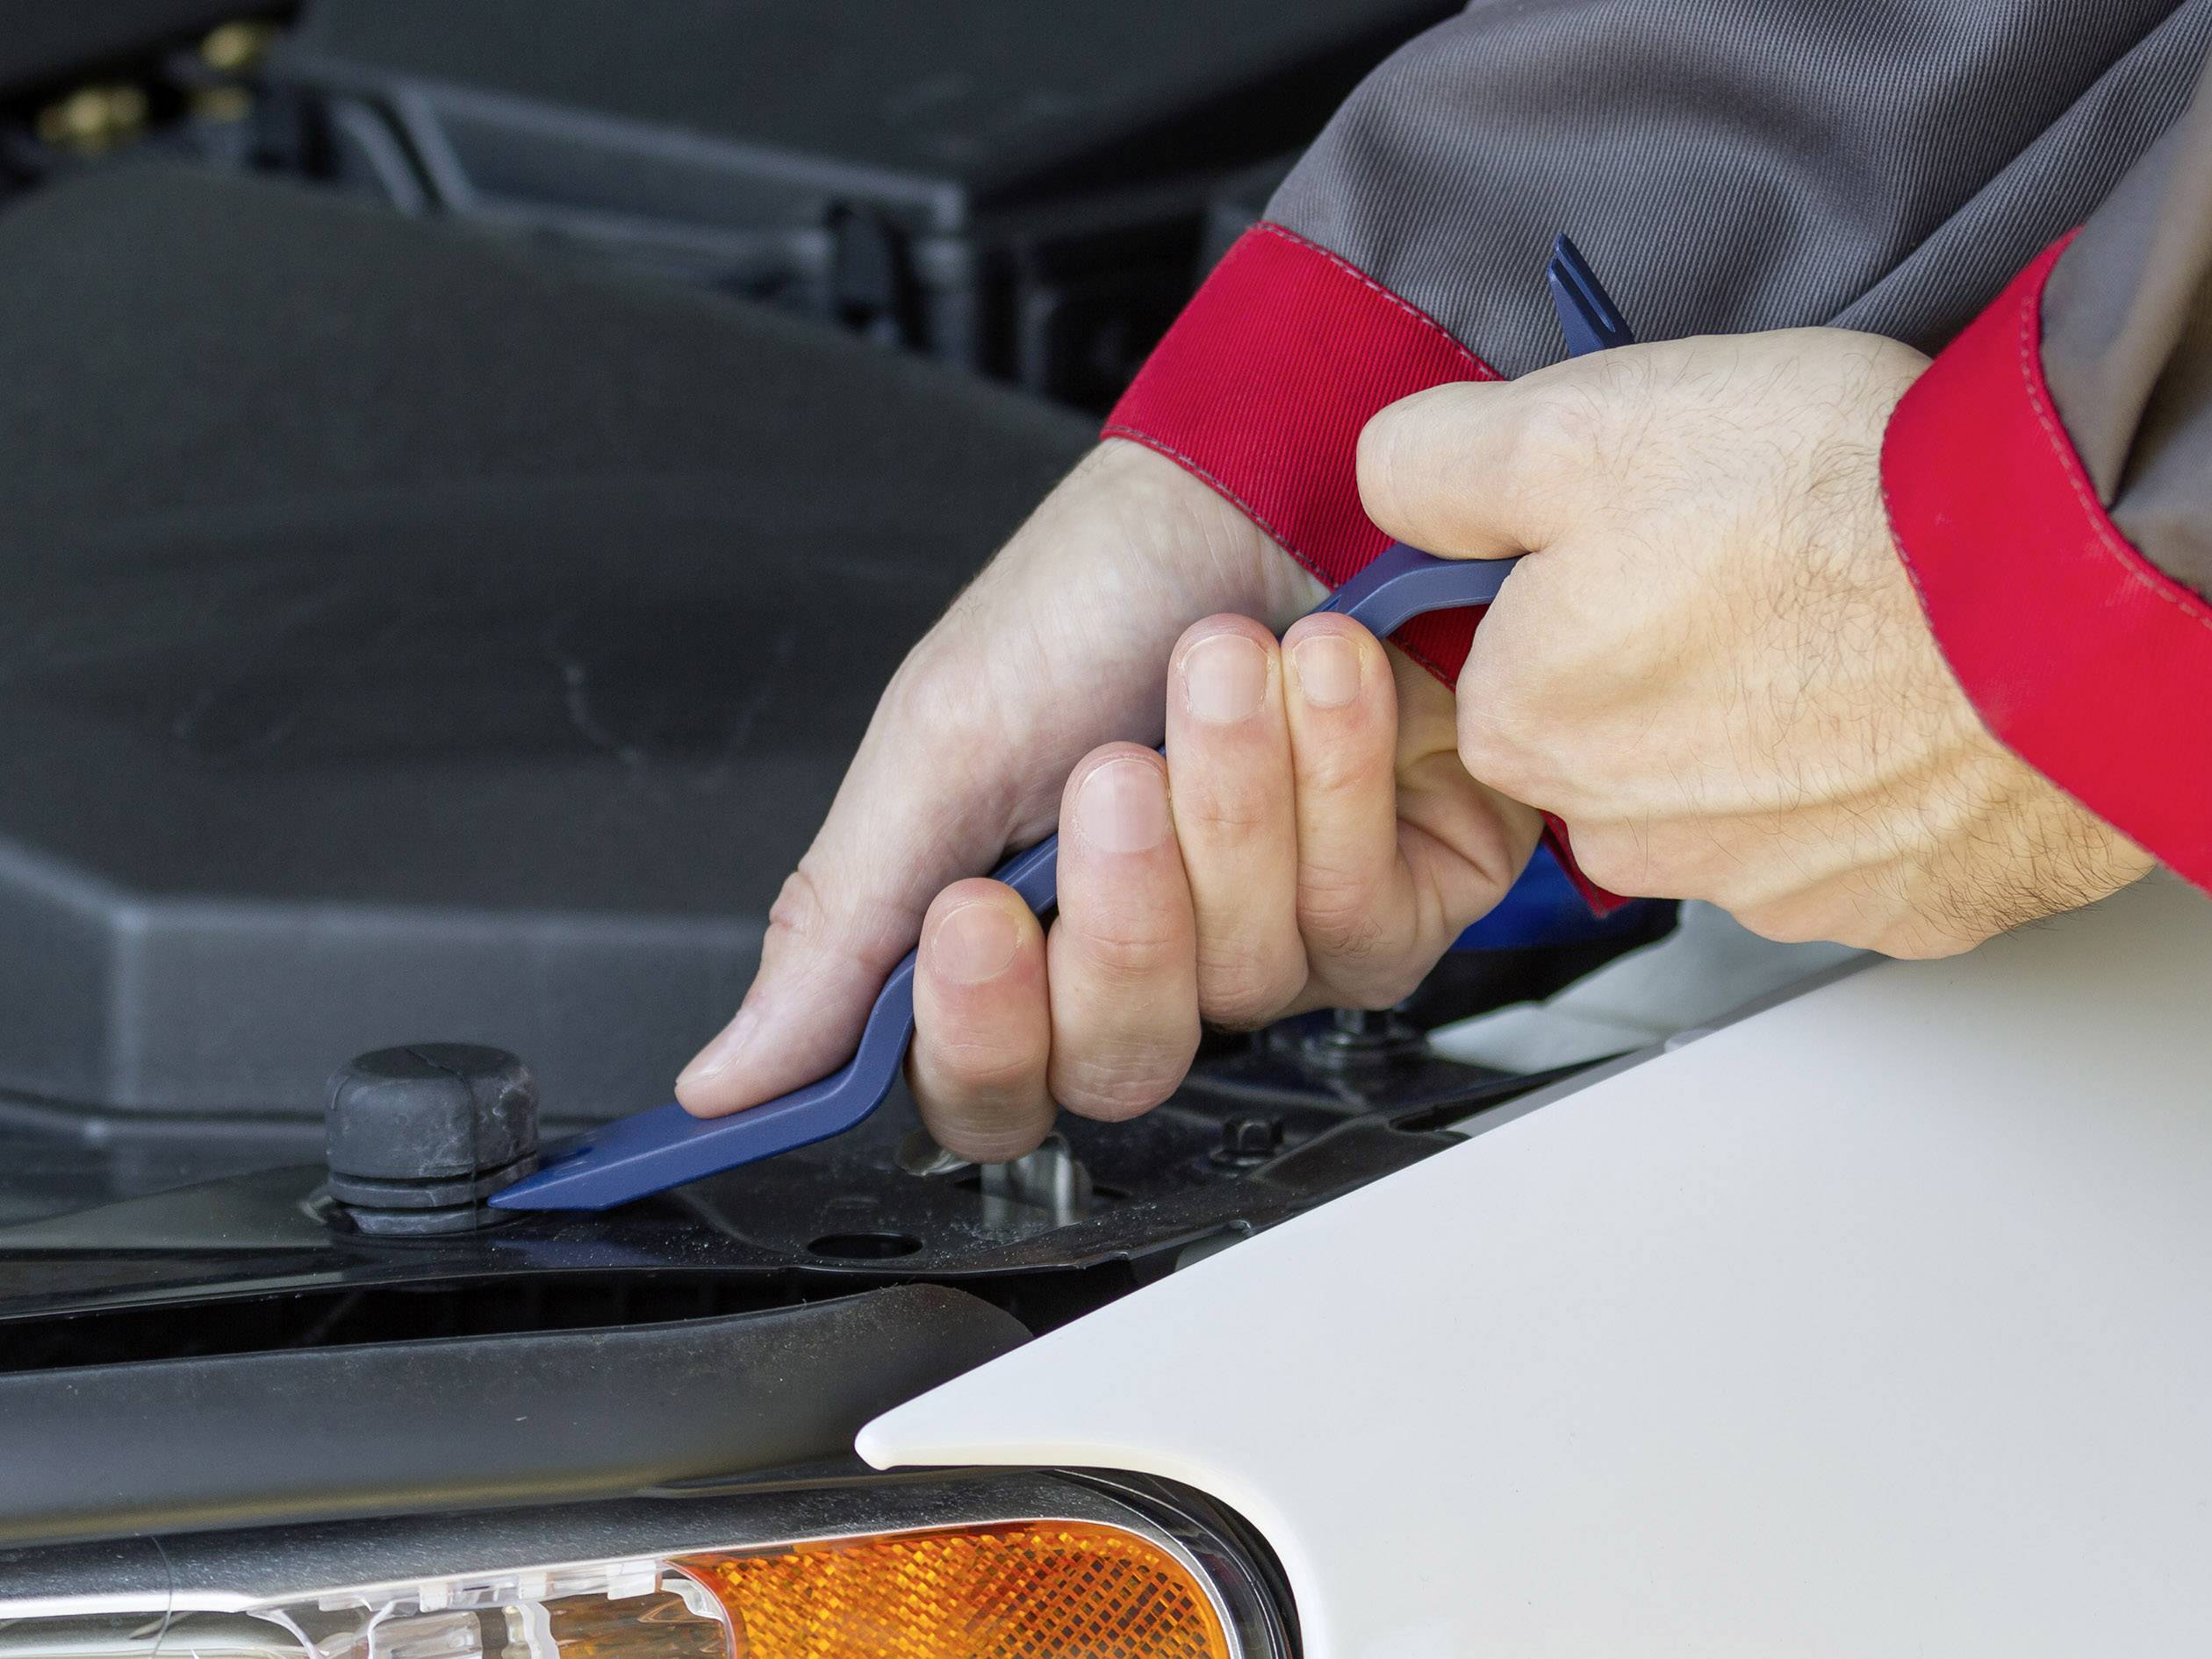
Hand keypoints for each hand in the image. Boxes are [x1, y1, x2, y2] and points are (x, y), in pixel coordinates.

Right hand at [674, 438, 1346, 1156]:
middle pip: (1122, 1060)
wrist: (1253, 483)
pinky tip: (1319, 686)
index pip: (984, 1095)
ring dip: (1232, 804)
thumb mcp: (937, 742)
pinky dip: (1335, 784)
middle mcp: (1142, 972)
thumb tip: (728, 1077)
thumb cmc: (1088, 600)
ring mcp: (1272, 952)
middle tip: (1115, 770)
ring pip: (1251, 982)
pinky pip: (1364, 923)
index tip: (972, 914)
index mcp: (1010, 955)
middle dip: (1123, 906)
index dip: (981, 1034)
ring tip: (1218, 667)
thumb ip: (841, 923)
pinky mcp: (1390, 909)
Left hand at [1358, 329, 2151, 957]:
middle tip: (1756, 567)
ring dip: (1773, 723)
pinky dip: (1874, 775)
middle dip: (1661, 659)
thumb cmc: (1834, 504)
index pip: (1494, 664)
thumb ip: (1437, 464)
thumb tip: (1386, 486)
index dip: (1560, 588)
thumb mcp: (1583, 424)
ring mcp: (1764, 886)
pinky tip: (1913, 696)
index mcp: (1528, 725)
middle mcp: (1626, 836)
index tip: (1641, 541)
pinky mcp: (1890, 905)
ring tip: (1850, 622)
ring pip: (1728, 793)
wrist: (2070, 592)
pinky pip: (1850, 835)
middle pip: (1606, 737)